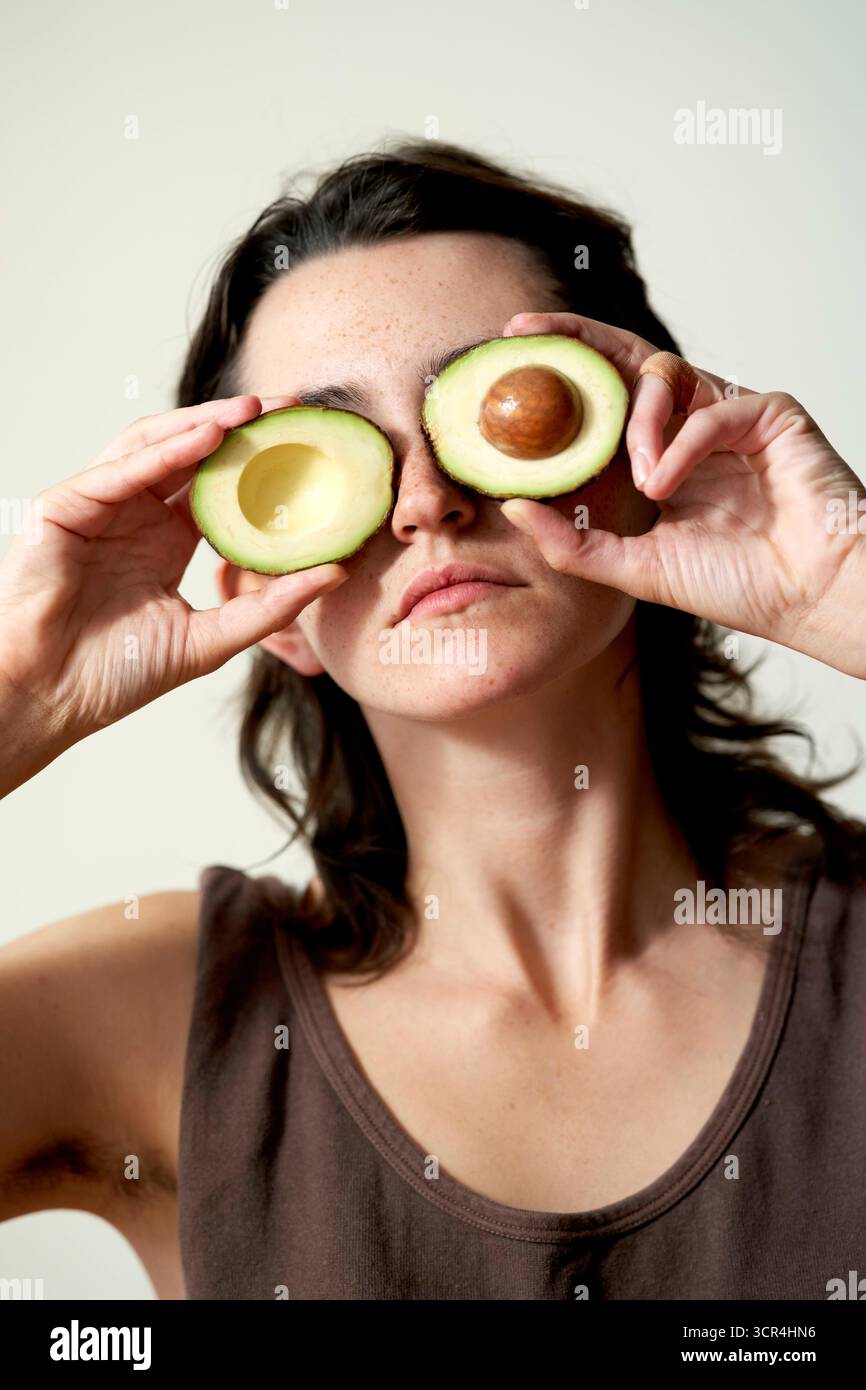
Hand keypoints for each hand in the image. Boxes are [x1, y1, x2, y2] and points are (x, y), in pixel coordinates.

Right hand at [0, 395, 348, 762]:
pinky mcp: (66, 506)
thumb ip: (270, 607)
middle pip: (192, 456)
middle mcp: (135, 516)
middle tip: (293, 410)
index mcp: (166, 542)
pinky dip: (165, 449)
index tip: (310, 448)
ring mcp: (100, 507)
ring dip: (206, 425)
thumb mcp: (211, 639)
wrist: (49, 698)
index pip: (220, 488)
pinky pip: (121, 468)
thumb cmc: (115, 674)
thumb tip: (337, 573)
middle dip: (241, 430)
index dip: (261, 466)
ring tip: (256, 412)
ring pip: (156, 447)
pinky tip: (207, 437)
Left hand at [499, 311, 865, 677]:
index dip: (565, 373)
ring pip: (665, 373)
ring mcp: (730, 416)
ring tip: (642, 480)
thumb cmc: (736, 584)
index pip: (605, 399)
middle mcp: (691, 429)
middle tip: (527, 338)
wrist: (806, 597)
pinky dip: (681, 445)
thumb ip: (571, 542)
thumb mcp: (633, 567)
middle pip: (627, 361)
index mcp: (660, 457)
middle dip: (576, 339)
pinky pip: (711, 408)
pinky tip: (667, 484)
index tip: (513, 356)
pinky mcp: (770, 414)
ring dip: (640, 423)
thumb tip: (513, 507)